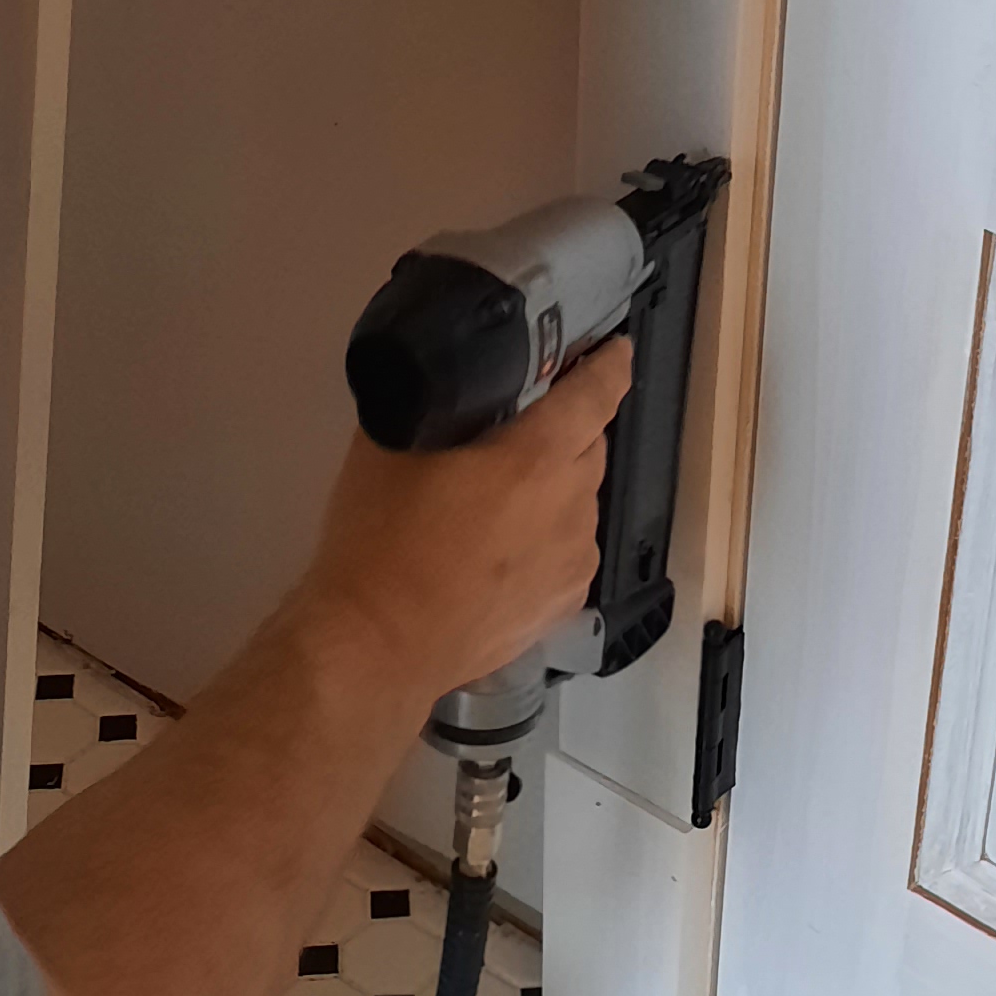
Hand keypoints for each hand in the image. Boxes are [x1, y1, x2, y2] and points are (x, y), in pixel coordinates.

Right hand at [295, 341, 632, 705]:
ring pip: (581, 502)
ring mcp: (575, 559)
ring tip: (502, 503)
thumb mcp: (388, 449)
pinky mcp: (566, 603)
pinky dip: (550, 538)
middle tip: (521, 430)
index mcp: (535, 457)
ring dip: (556, 489)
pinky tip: (505, 551)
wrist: (380, 644)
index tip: (615, 351)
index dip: (609, 365)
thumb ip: (430, 405)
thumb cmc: (380, 542)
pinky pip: (570, 550)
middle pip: (591, 446)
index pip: (596, 394)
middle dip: (568, 430)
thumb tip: (443, 384)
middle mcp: (571, 504)